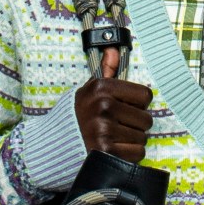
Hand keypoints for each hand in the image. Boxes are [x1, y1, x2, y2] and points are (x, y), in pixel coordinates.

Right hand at [74, 45, 152, 161]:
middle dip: (136, 125)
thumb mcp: (89, 89)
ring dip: (132, 140)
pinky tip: (115, 149)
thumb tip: (113, 49)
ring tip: (115, 138)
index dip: (139, 104)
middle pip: (146, 119)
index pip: (145, 95)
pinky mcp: (106, 151)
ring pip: (142, 138)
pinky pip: (137, 153)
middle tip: (120, 126)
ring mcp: (104, 130)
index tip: (127, 108)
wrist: (56, 143)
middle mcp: (104, 107)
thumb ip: (105, 70)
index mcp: (102, 88)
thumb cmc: (79, 115)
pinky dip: (129, 155)